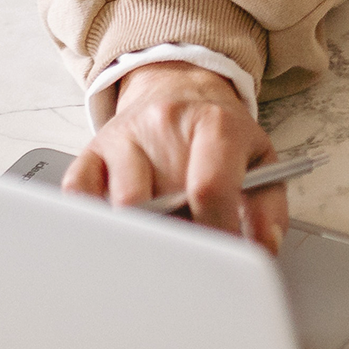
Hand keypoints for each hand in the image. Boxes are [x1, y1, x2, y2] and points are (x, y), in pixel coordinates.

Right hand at [65, 62, 286, 251]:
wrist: (180, 89)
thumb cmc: (220, 134)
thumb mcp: (260, 160)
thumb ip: (269, 207)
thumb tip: (263, 247)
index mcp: (213, 123)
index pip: (210, 188)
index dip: (218, 234)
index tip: (223, 260)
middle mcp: (162, 124)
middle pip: (159, 203)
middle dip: (176, 243)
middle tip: (189, 256)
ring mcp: (123, 136)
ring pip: (119, 205)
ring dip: (139, 235)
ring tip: (161, 239)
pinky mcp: (92, 150)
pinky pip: (79, 194)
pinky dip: (95, 222)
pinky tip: (120, 229)